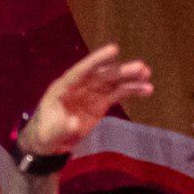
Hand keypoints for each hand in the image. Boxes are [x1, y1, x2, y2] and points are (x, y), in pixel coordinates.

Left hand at [19, 44, 153, 156]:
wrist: (52, 143)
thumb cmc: (46, 133)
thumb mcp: (50, 132)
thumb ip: (62, 126)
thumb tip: (74, 123)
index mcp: (63, 86)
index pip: (81, 70)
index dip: (97, 60)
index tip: (114, 49)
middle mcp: (80, 85)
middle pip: (102, 74)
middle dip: (121, 70)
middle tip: (140, 68)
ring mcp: (92, 92)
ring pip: (113, 81)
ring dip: (130, 78)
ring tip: (147, 75)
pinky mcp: (101, 102)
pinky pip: (118, 93)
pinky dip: (131, 90)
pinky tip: (147, 89)